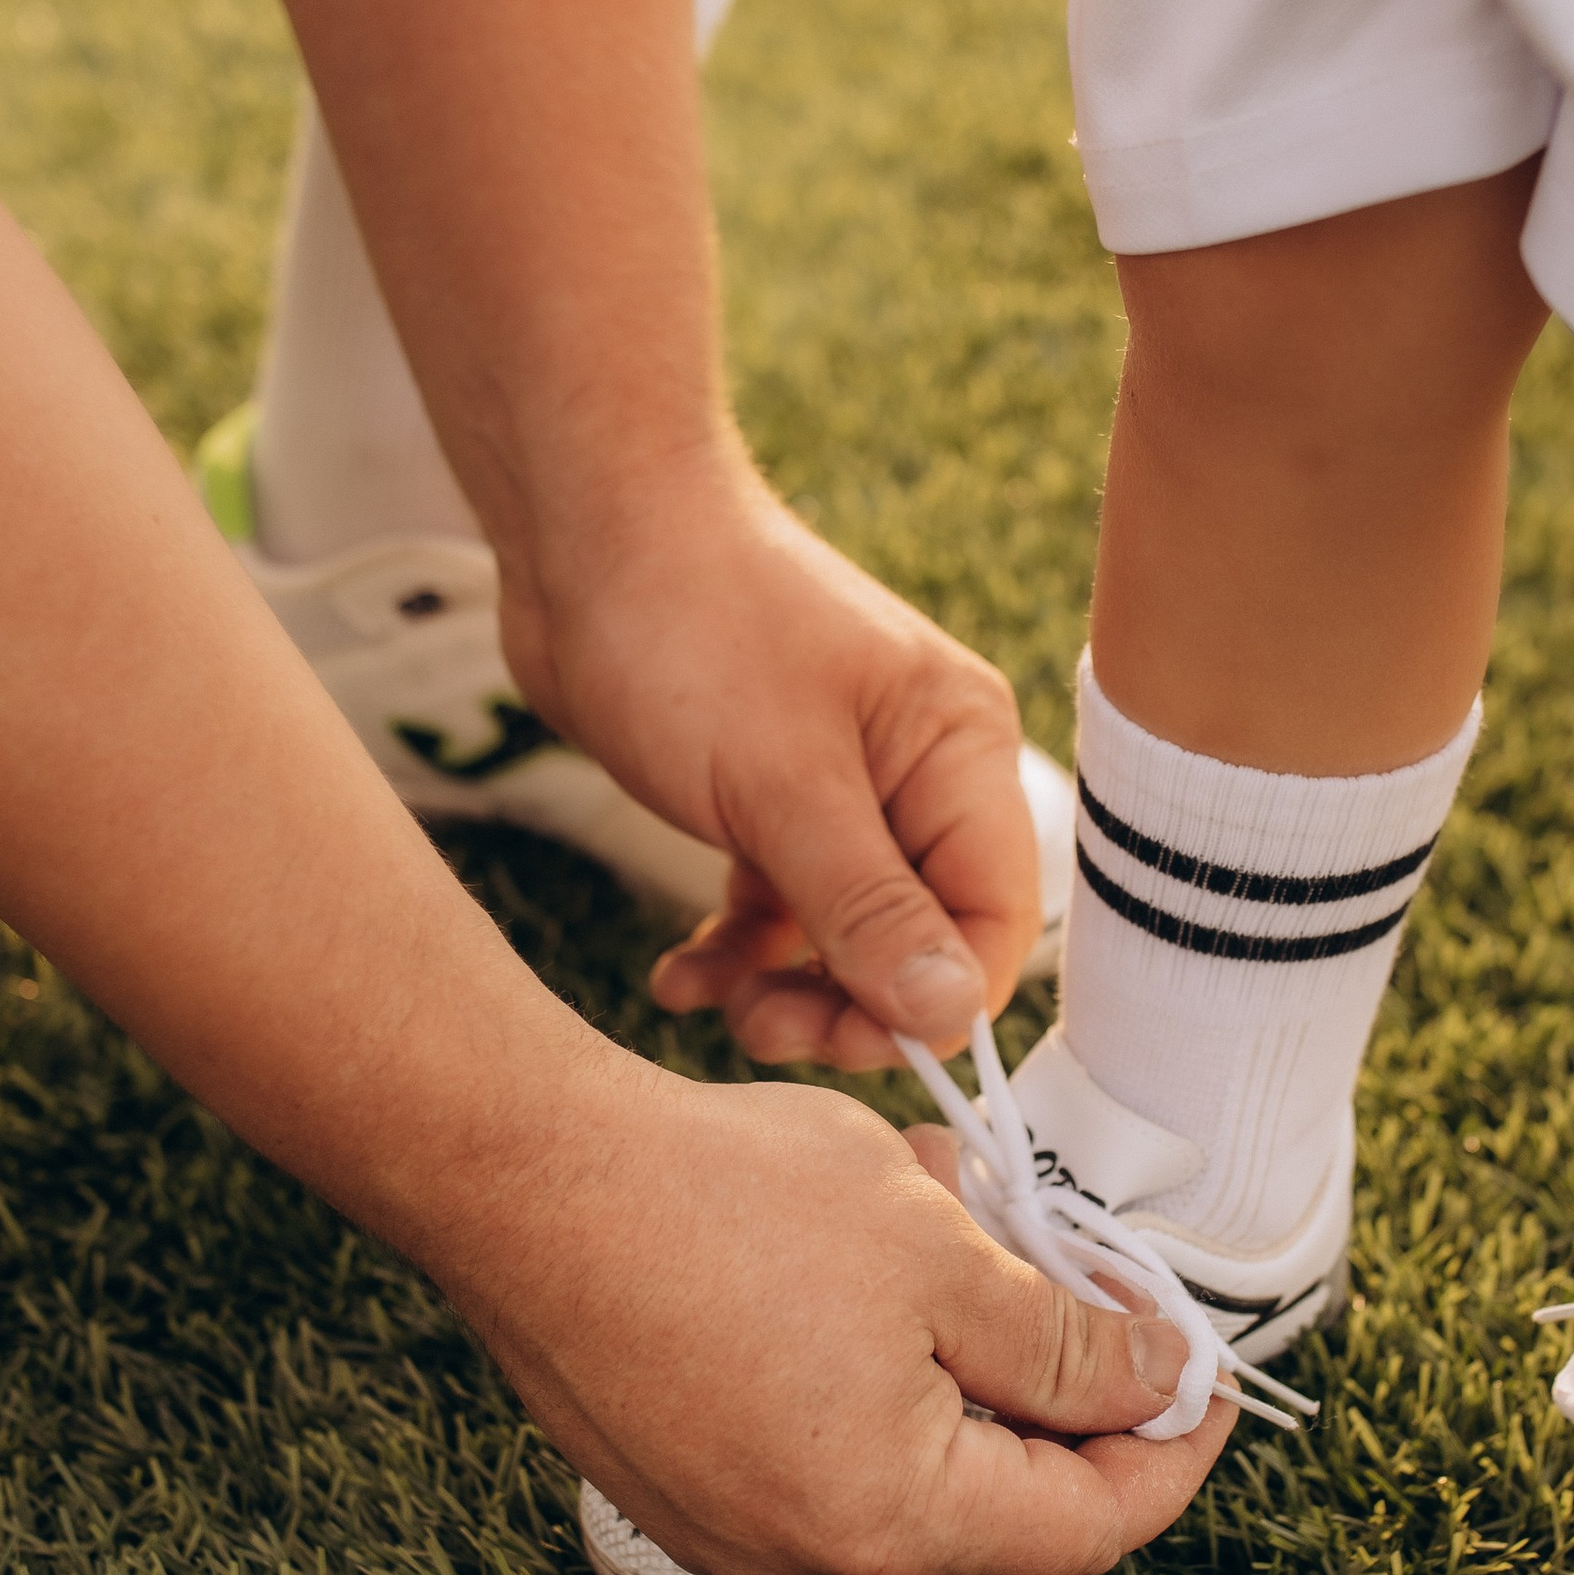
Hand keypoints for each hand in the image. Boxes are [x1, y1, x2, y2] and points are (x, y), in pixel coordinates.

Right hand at [454, 1041, 1231, 1574]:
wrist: (516, 1175)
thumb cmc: (728, 1204)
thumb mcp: (943, 1252)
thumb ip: (1071, 1340)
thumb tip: (1162, 1381)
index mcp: (892, 1524)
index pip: (1091, 1527)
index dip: (1174, 1447)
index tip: (1210, 1367)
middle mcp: (806, 1562)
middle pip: (998, 1494)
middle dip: (1054, 1369)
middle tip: (1066, 1245)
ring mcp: (729, 1530)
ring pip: (910, 1451)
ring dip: (959, 1342)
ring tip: (945, 1207)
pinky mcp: (679, 1479)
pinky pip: (822, 1435)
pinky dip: (874, 1352)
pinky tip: (862, 1243)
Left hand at [498, 451, 1041, 1066]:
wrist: (580, 530)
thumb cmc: (691, 626)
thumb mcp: (783, 786)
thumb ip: (868, 909)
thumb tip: (949, 1017)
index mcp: (959, 751)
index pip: (992, 918)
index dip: (938, 1000)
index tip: (855, 1044)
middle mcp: (918, 774)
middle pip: (921, 939)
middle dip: (849, 1003)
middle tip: (769, 1032)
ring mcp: (841, 789)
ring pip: (844, 937)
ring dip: (786, 989)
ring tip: (714, 1007)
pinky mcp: (766, 801)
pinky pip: (776, 909)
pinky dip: (736, 953)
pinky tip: (678, 978)